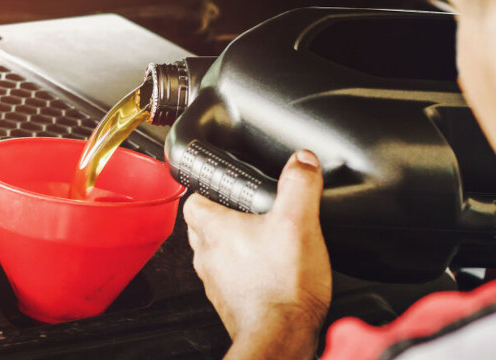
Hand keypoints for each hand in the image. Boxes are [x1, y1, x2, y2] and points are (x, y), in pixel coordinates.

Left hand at [184, 150, 331, 358]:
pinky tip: (268, 271)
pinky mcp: (230, 302)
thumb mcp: (299, 222)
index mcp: (214, 229)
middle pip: (203, 226)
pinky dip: (244, 271)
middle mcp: (207, 256)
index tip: (224, 185)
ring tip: (261, 239)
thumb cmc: (282, 286)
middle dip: (222, 216)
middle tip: (248, 210)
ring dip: (233, 245)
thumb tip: (302, 160)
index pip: (193, 199)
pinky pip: (230, 278)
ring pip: (215, 253)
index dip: (207, 188)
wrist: (283, 335)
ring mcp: (216, 281)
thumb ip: (299, 185)